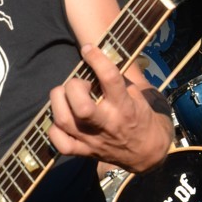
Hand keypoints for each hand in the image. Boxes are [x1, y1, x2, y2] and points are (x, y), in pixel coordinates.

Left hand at [48, 44, 172, 171]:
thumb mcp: (139, 95)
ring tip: (66, 96)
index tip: (88, 49)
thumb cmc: (142, 117)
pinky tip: (63, 118)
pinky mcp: (83, 152)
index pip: (110, 78)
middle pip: (81, 107)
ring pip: (64, 121)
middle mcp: (107, 124)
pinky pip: (59, 142)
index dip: (96, 59)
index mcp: (125, 107)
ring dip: (58, 102)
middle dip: (73, 87)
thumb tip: (97, 60)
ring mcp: (92, 140)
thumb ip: (119, 80)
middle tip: (79, 84)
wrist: (146, 152)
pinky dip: (54, 128)